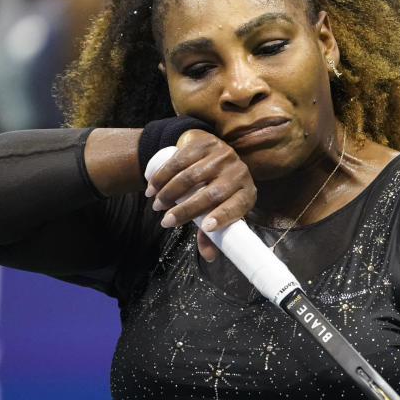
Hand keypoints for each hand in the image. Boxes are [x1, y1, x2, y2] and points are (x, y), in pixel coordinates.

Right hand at [144, 130, 255, 260]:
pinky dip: (162, 175)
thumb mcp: (218, 209)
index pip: (237, 206)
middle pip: (211, 194)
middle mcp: (239, 172)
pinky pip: (180, 160)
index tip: (205, 227)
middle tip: (165, 222)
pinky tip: (152, 186)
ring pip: (192, 176)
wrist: (210, 153)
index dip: (222, 216)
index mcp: (246, 193)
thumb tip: (209, 256)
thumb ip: (213, 233)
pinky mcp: (204, 142)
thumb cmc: (216, 189)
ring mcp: (223, 155)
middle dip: (186, 210)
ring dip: (169, 192)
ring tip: (156, 205)